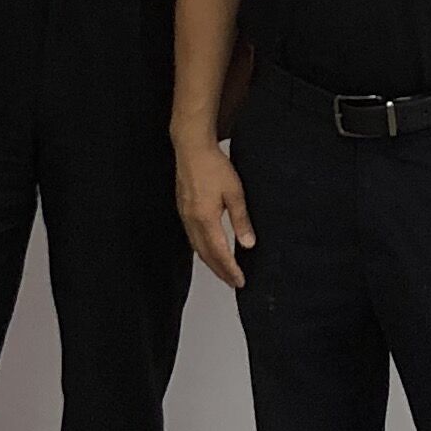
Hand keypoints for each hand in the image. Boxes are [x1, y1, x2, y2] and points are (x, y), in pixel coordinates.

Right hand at [177, 134, 253, 289]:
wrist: (191, 148)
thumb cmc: (213, 166)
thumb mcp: (235, 193)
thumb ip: (241, 220)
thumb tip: (248, 244)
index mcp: (205, 219)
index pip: (219, 253)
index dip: (230, 270)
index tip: (240, 281)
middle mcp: (192, 221)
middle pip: (205, 255)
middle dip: (220, 271)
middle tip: (233, 282)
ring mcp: (185, 216)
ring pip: (197, 248)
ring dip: (210, 262)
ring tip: (223, 271)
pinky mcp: (183, 209)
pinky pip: (192, 237)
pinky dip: (202, 249)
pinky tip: (209, 249)